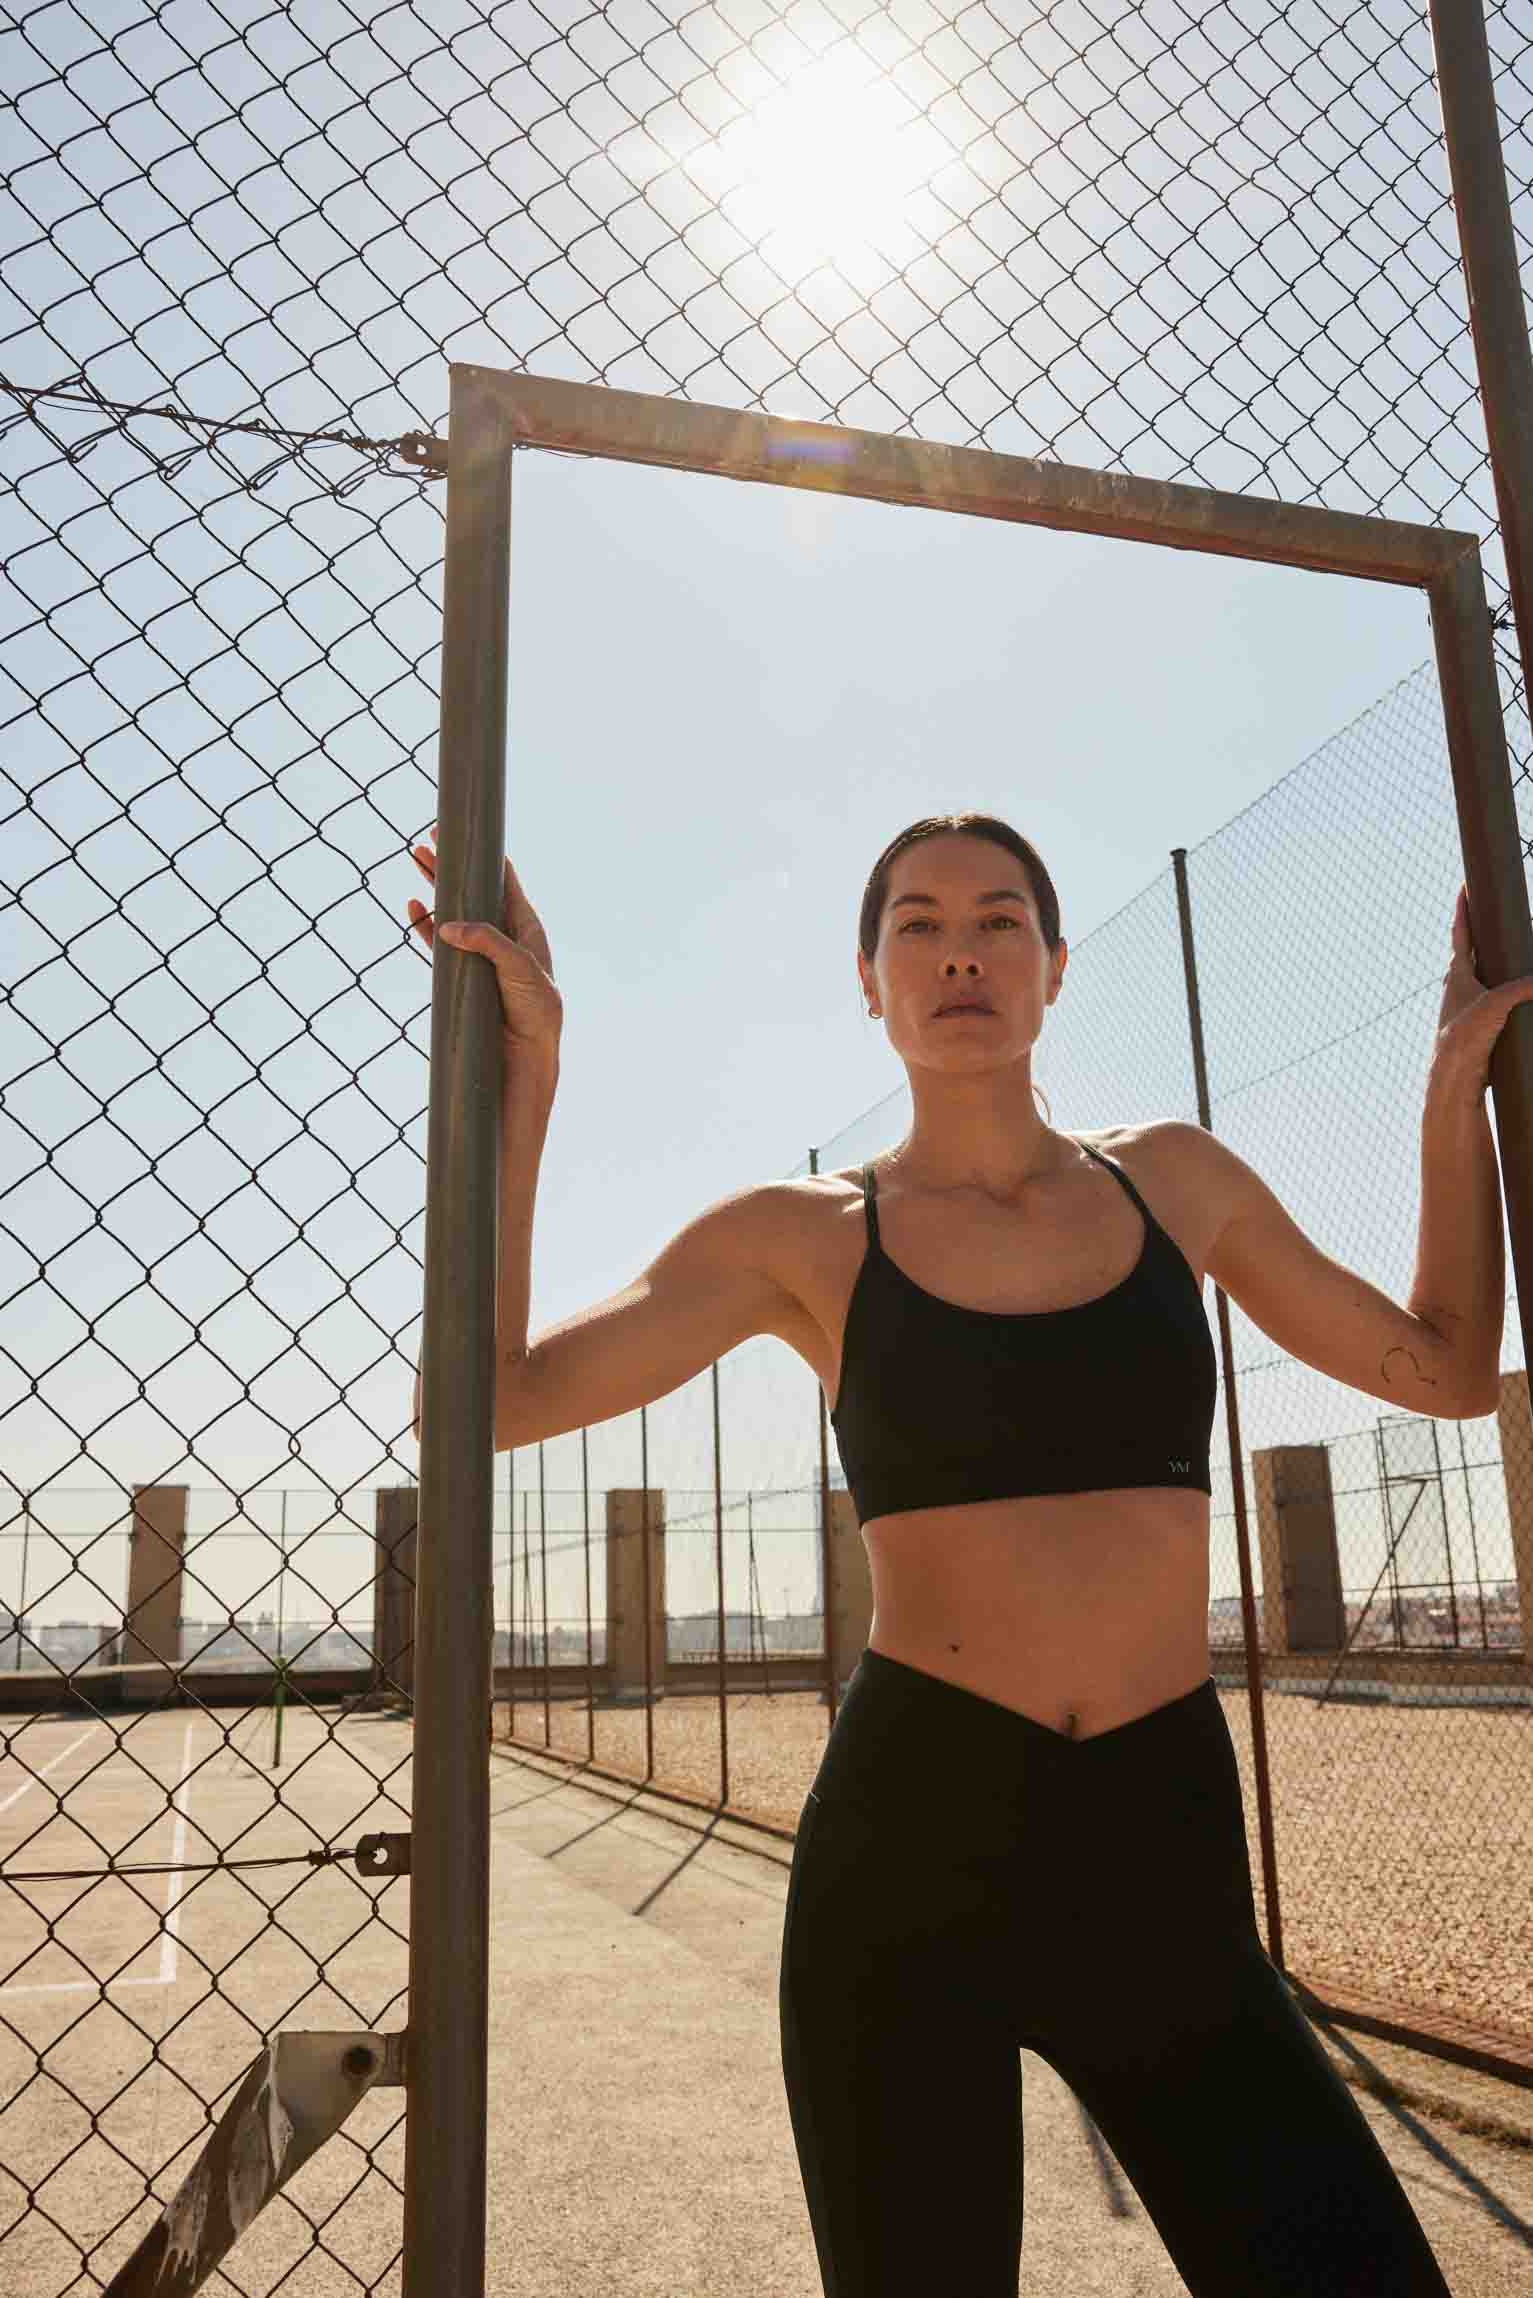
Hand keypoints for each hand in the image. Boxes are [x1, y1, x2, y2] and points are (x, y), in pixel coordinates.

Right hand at [406, 824, 562, 1056]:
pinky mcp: (461, 975)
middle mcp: (502, 936)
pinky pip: (438, 945)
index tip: (466, 830)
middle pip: (473, 890)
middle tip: (429, 839)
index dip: (486, 854)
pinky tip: (413, 909)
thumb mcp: (519, 967)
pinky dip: (424, 926)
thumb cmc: (536, 1010)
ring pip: (452, 912)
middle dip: (451, 865)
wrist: (525, 1057)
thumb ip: (487, 941)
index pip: (504, 880)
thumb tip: (447, 924)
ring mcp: (480, 954)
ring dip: (434, 888)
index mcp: (524, 927)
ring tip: (416, 861)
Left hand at [1433, 883, 1532, 1096]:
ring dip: (1491, 957)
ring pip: (1482, 971)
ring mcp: (1467, 1001)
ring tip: (1505, 943)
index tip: (1464, 885)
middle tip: (1488, 910)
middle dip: (1480, 929)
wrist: (1454, 1073)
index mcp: (1457, 973)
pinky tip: (1514, 988)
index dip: (1463, 908)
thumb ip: (1523, 987)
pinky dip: (1504, 985)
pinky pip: (1494, 994)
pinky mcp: (1478, 1019)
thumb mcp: (1497, 1004)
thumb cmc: (1466, 1036)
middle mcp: (1459, 983)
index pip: (1460, 932)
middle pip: (1470, 948)